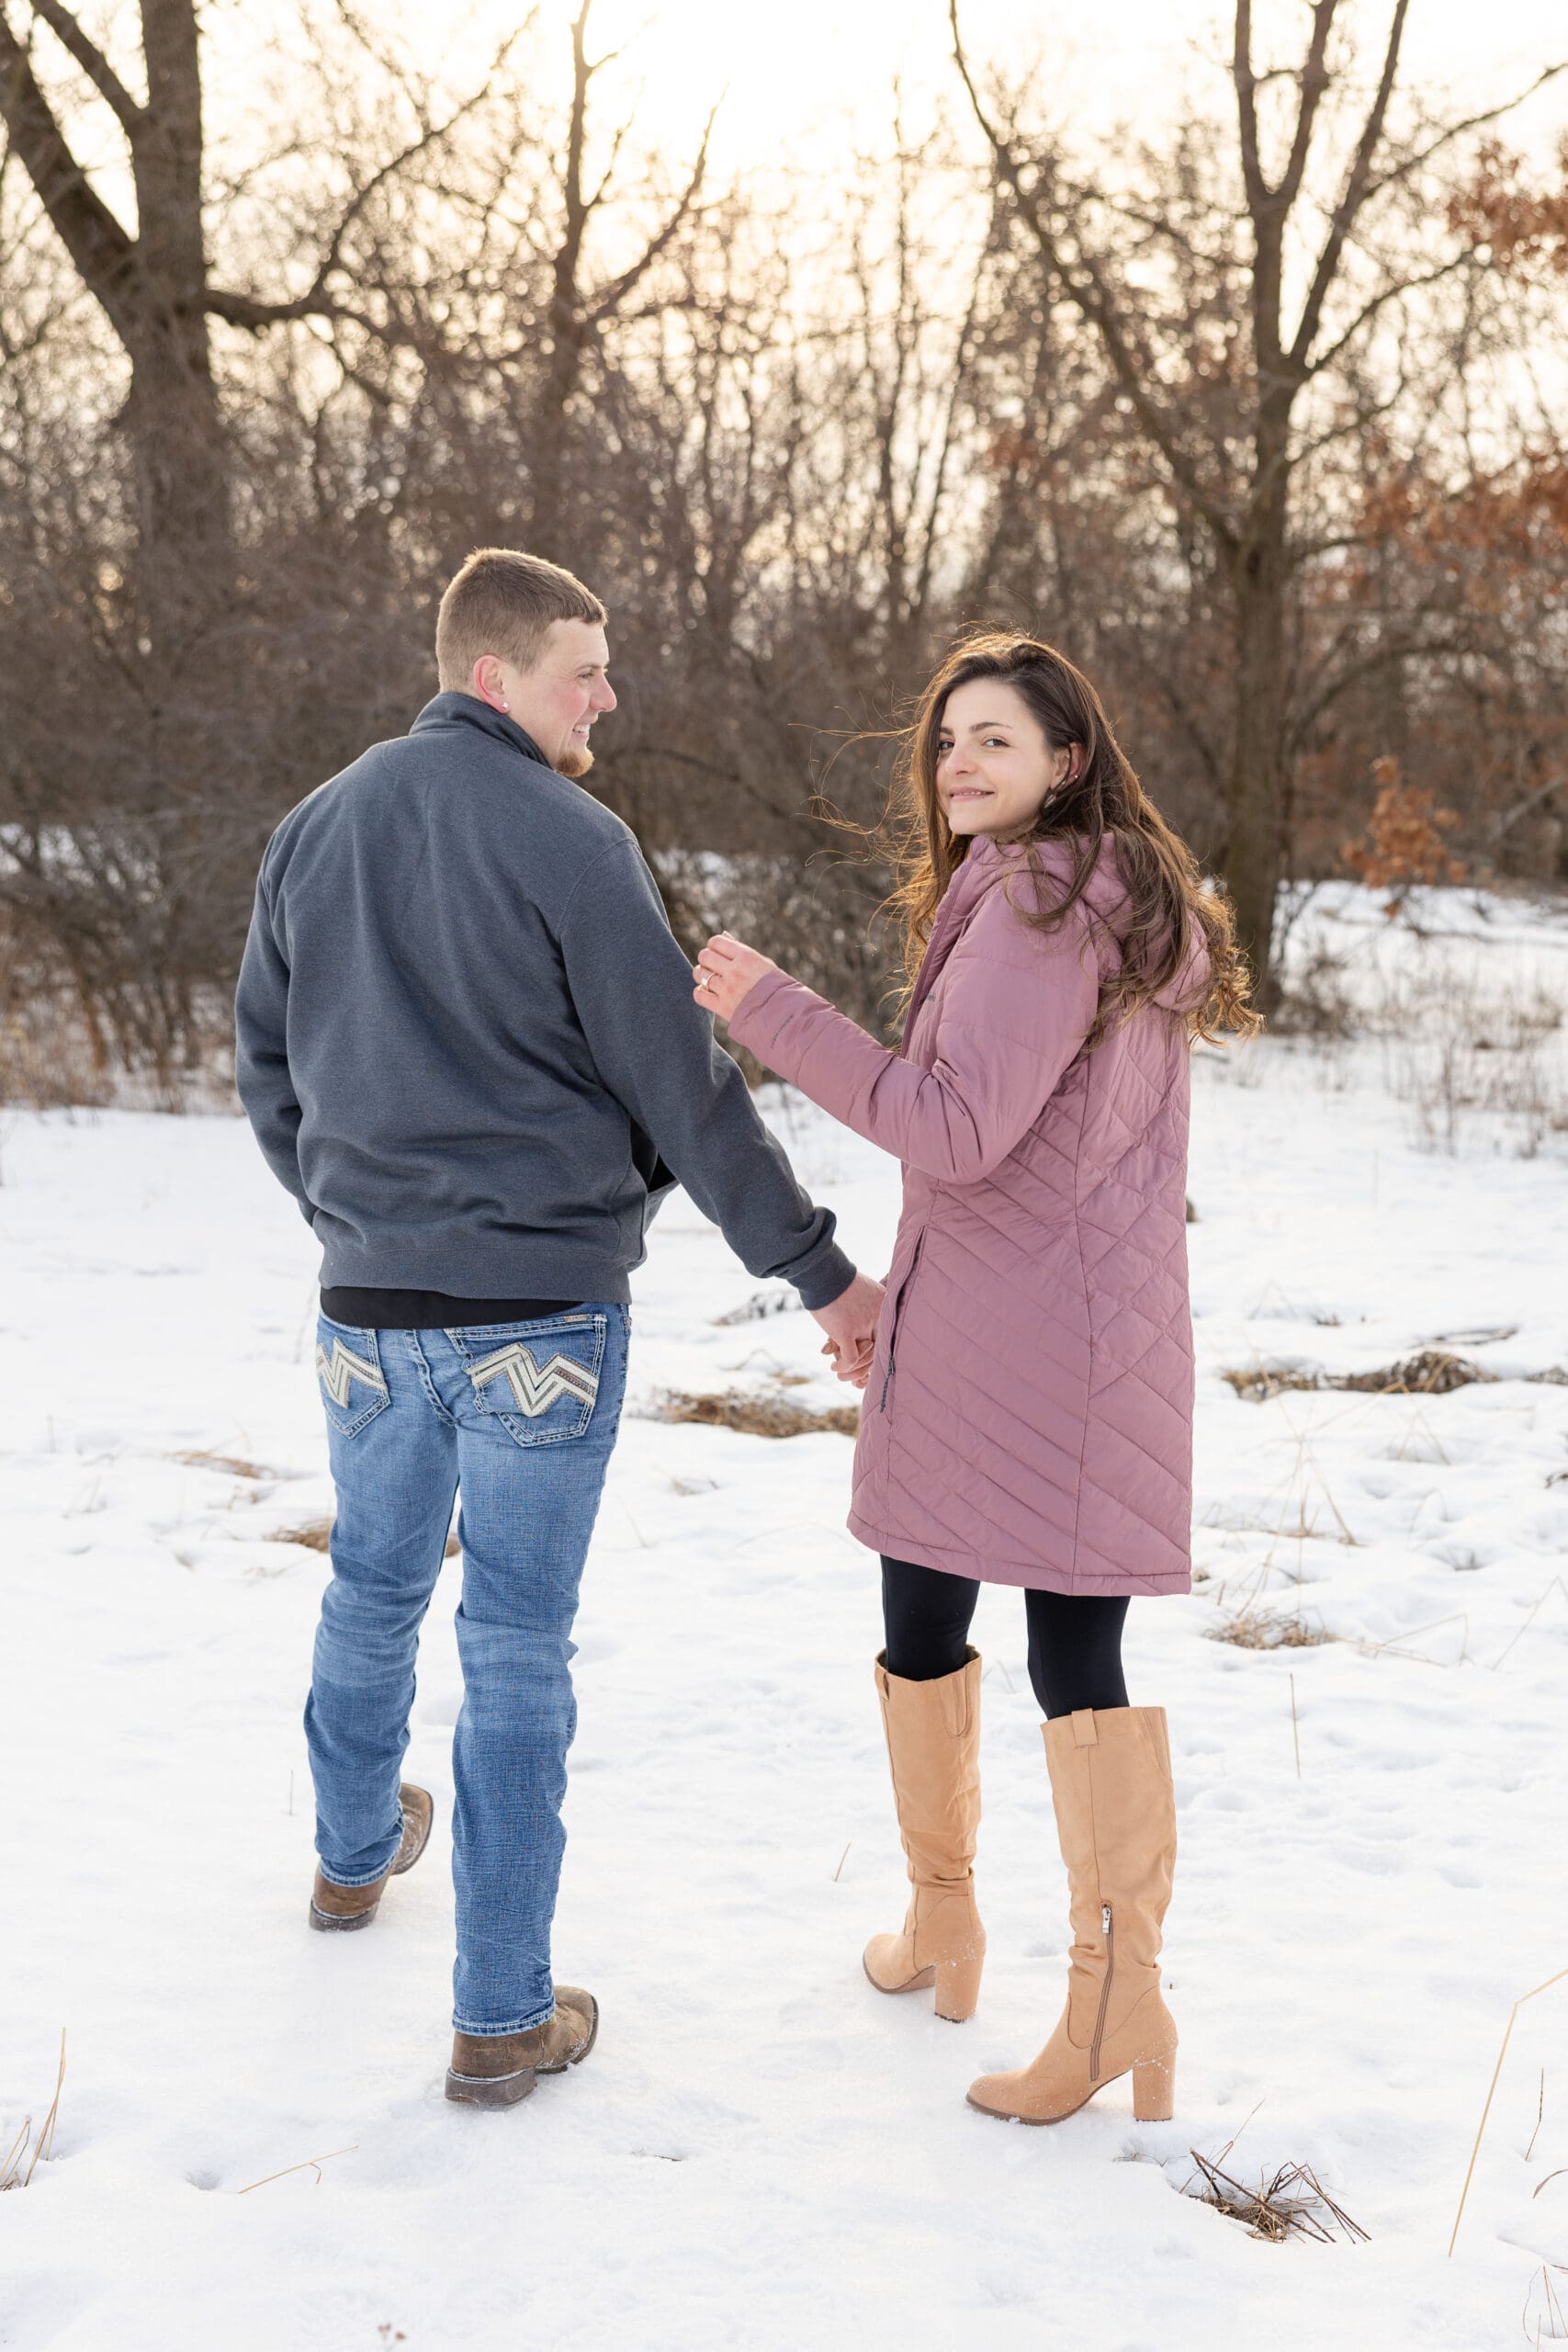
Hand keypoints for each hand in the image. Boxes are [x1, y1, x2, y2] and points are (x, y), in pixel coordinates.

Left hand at [693, 931, 777, 1023]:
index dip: (713, 946)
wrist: (783, 1013)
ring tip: (710, 978)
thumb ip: (741, 950)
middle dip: (706, 959)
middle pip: (705, 956)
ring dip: (702, 974)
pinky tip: (709, 992)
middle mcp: (735, 971)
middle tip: (713, 966)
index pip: (716, 942)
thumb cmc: (774, 985)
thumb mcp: (762, 962)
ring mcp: (727, 989)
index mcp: (746, 956)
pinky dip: (701, 991)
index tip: (718, 953)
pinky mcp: (722, 1007)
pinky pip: (699, 994)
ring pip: (700, 974)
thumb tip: (724, 936)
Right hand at [810, 1270, 884, 1390]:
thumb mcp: (862, 1291)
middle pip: (879, 1351)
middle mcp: (879, 1316)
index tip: (868, 1369)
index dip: (878, 1356)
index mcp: (886, 1305)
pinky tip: (835, 1367)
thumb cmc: (837, 1282)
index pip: (888, 1337)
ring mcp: (863, 1324)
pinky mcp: (845, 1331)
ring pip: (866, 1359)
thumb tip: (863, 1333)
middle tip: (856, 1376)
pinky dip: (843, 1368)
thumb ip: (866, 1311)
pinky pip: (850, 1359)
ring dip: (853, 1370)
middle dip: (866, 1368)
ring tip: (840, 1371)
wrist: (821, 1272)